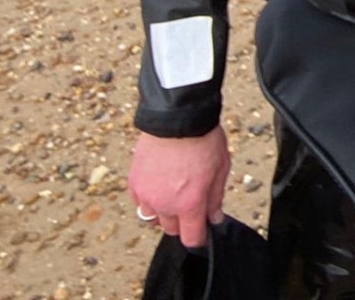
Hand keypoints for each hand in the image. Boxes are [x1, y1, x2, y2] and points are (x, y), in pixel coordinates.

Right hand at [130, 127, 229, 248]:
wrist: (177, 117)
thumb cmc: (203, 139)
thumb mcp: (221, 168)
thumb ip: (216, 197)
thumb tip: (214, 217)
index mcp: (189, 203)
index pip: (190, 238)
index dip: (198, 238)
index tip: (202, 232)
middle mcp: (164, 204)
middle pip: (171, 229)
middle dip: (182, 222)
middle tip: (191, 203)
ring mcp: (146, 194)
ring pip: (152, 217)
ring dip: (163, 211)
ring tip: (173, 191)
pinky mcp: (133, 182)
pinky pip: (140, 202)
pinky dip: (148, 199)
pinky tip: (159, 183)